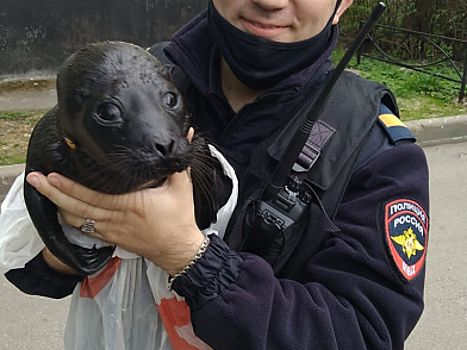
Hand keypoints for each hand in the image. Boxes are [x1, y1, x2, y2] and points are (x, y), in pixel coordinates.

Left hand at [26, 170, 204, 274]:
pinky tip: (61, 210)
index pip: (95, 196)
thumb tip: (185, 135)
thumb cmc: (180, 218)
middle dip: (54, 193)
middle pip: (78, 207)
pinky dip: (71, 220)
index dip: (71, 187)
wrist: (178, 249)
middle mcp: (117, 218)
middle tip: (35, 179)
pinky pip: (86, 230)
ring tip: (43, 191)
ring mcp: (112, 230)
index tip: (53, 175)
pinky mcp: (112, 238)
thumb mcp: (182, 187)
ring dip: (58, 205)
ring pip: (78, 220)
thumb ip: (177, 162)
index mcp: (133, 204)